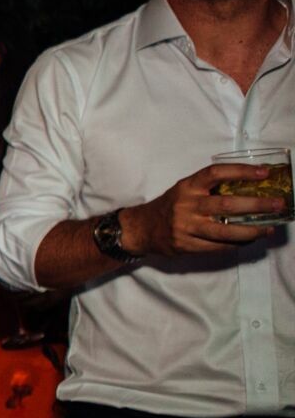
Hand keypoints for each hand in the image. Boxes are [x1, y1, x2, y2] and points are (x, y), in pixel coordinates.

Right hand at [122, 165, 283, 255]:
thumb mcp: (184, 190)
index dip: (241, 171)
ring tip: (267, 229)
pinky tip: (248, 240)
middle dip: (256, 204)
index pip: (216, 173)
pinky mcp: (186, 245)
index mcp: (187, 186)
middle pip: (227, 204)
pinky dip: (236, 244)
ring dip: (251, 231)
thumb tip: (248, 188)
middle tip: (277, 204)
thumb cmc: (169, 207)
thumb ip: (209, 189)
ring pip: (225, 231)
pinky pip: (217, 247)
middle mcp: (186, 205)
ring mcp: (186, 227)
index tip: (264, 173)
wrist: (140, 229)